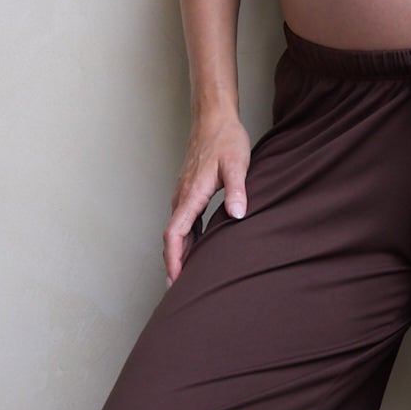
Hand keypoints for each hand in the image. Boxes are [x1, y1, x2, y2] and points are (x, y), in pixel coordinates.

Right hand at [164, 109, 252, 282]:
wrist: (213, 118)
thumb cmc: (226, 140)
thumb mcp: (237, 165)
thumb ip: (238, 191)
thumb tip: (238, 215)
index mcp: (191, 194)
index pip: (175, 233)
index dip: (174, 259)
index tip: (175, 279)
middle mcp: (182, 196)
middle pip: (172, 237)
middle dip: (174, 264)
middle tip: (181, 291)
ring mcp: (183, 194)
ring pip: (176, 230)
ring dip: (180, 253)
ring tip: (188, 277)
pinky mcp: (188, 191)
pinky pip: (183, 222)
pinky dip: (186, 239)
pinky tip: (197, 250)